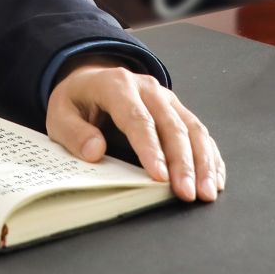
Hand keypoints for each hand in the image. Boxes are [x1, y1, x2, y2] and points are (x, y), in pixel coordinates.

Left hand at [46, 59, 225, 202]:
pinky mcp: (178, 111)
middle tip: (187, 194)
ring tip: (206, 192)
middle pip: (172, 126)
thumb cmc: (77, 101)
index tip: (159, 177)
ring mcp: (168, 99)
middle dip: (183, 163)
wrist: (92, 79)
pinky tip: (215, 179)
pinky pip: (200, 133)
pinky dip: (210, 157)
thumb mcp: (60, 114)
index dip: (151, 150)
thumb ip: (74, 133)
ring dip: (203, 162)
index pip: (138, 119)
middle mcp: (149, 89)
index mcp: (118, 86)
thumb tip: (96, 152)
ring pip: (193, 129)